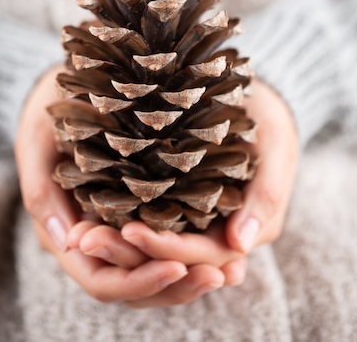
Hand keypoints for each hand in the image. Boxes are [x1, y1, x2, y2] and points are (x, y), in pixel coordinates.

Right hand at [15, 65, 244, 306]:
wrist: (67, 88)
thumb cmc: (48, 109)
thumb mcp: (36, 140)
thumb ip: (40, 189)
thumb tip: (65, 243)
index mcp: (65, 232)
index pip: (101, 279)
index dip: (138, 280)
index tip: (177, 266)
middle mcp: (94, 241)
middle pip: (134, 285)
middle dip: (176, 285)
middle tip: (220, 273)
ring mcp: (119, 229)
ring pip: (153, 271)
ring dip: (191, 275)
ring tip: (234, 268)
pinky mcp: (141, 212)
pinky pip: (166, 244)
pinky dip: (194, 252)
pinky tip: (230, 246)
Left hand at [101, 77, 297, 295]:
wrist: (255, 96)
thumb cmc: (269, 117)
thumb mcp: (277, 147)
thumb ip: (267, 195)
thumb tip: (241, 246)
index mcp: (244, 230)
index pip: (203, 255)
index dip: (167, 248)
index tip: (129, 232)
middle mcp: (215, 235)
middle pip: (172, 260)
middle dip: (129, 254)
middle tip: (84, 240)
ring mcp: (193, 223)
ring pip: (155, 250)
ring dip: (118, 249)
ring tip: (78, 237)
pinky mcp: (174, 205)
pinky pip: (147, 225)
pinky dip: (119, 226)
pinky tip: (87, 219)